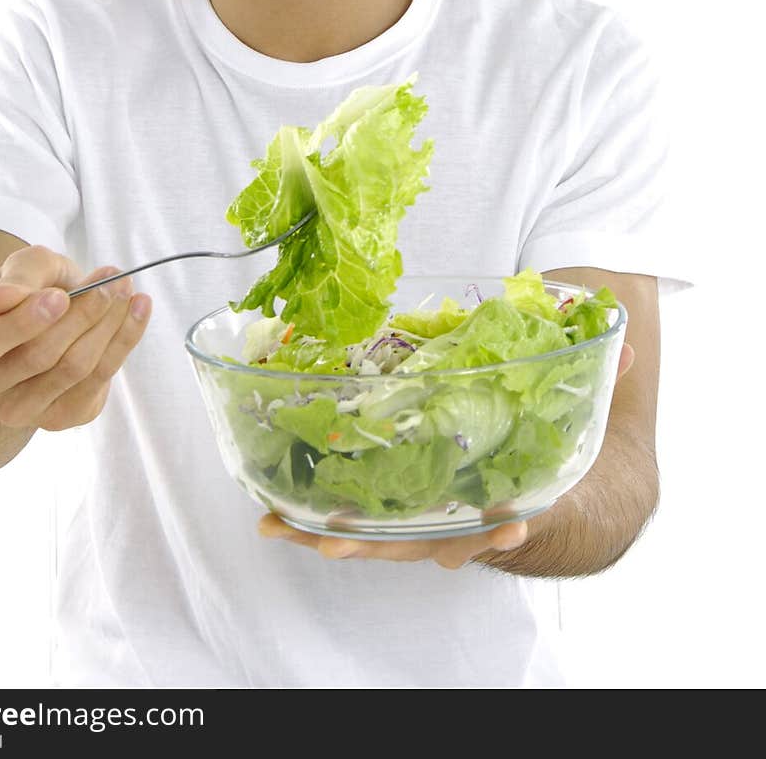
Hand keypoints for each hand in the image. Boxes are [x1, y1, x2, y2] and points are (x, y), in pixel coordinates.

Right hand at [0, 244, 151, 430]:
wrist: (40, 321)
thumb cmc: (24, 288)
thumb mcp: (19, 268)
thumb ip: (17, 277)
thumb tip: (1, 301)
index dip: (23, 322)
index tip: (61, 295)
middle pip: (37, 359)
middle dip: (83, 313)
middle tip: (113, 278)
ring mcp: (16, 413)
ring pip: (73, 370)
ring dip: (110, 324)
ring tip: (126, 287)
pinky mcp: (59, 419)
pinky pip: (98, 382)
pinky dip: (124, 341)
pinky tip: (137, 309)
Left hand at [259, 340, 635, 566]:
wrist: (544, 500)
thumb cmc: (548, 456)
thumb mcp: (574, 423)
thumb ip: (596, 385)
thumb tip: (621, 350)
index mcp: (505, 504)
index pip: (505, 522)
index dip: (500, 528)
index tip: (505, 523)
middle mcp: (457, 524)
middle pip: (419, 543)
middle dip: (379, 542)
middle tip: (338, 540)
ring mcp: (419, 521)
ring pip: (373, 539)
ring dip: (325, 534)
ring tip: (280, 525)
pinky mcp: (392, 506)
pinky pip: (351, 517)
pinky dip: (312, 517)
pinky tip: (272, 512)